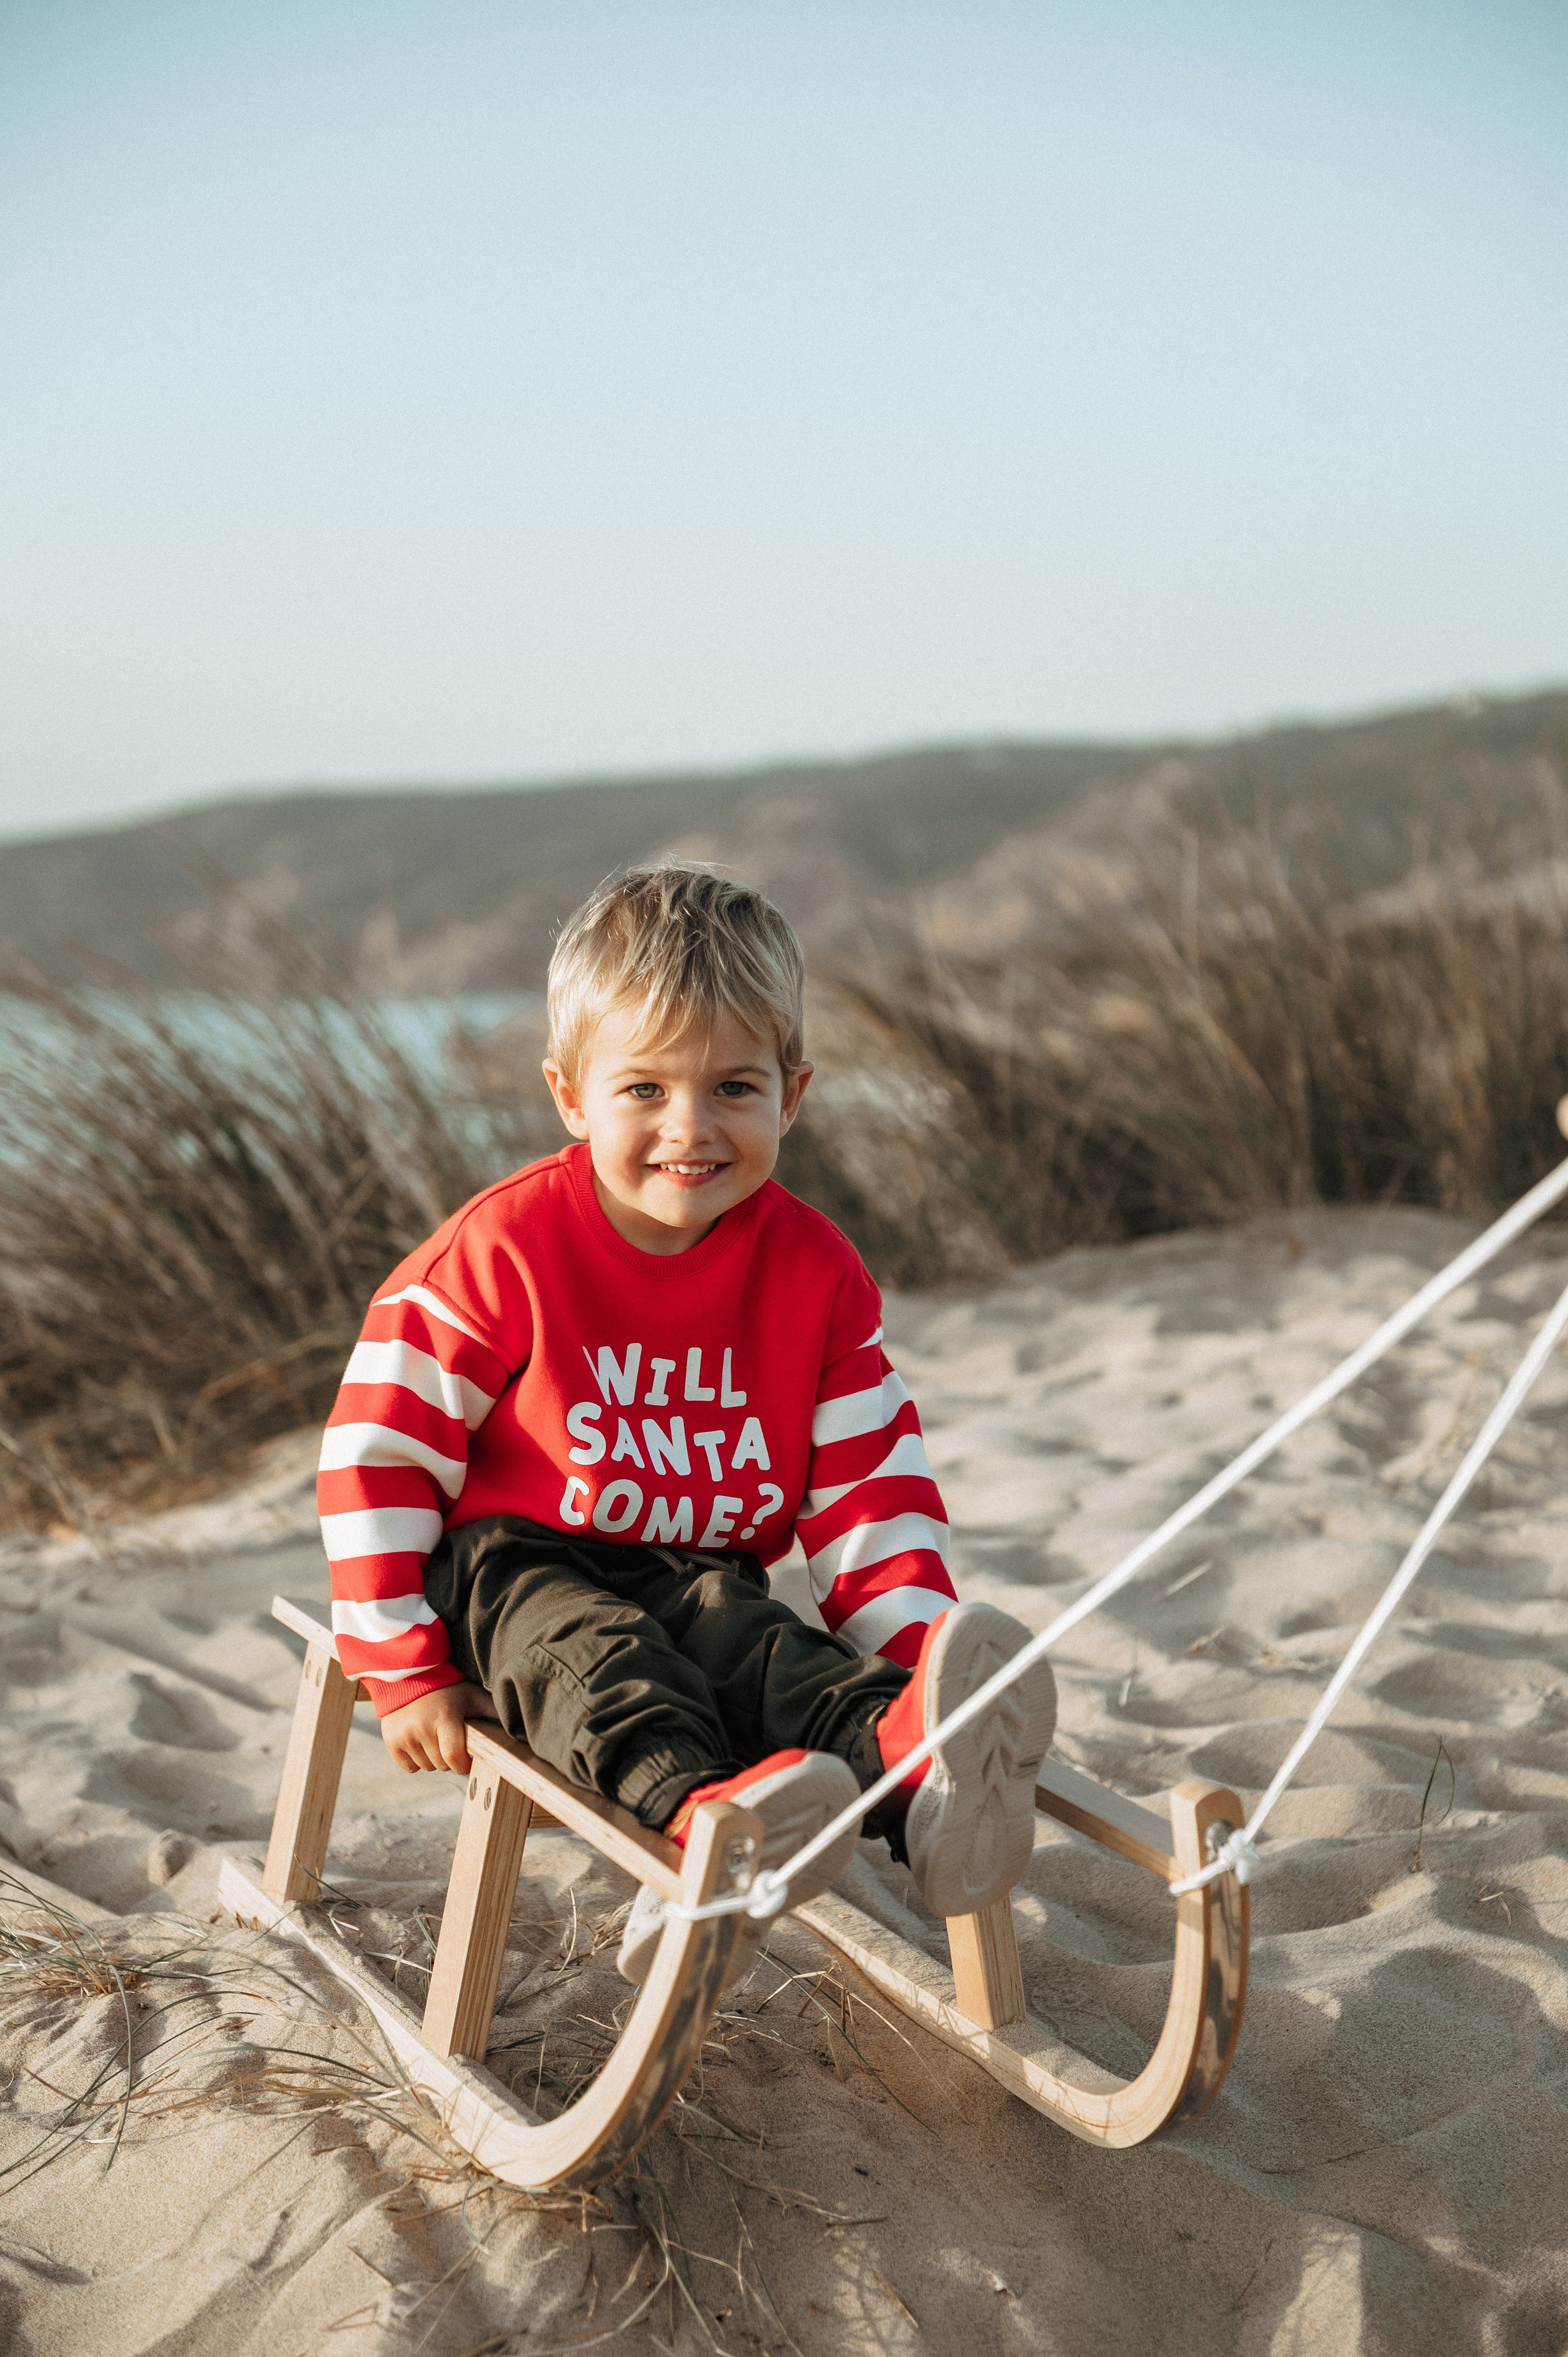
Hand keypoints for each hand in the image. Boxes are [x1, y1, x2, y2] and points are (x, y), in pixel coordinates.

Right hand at [380, 1680, 498, 1773]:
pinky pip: (409, 1767)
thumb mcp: (473, 1696)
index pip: (454, 1758)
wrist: (411, 1676)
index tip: (468, 1757)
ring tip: (435, 1736)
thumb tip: (519, 1729)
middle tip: (451, 1738)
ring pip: (427, 1767)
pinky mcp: (391, 1741)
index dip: (464, 1763)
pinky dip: (416, 1759)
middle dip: (450, 1757)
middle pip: (442, 1765)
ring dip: (434, 1758)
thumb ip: (493, 1713)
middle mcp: (421, 1728)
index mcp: (445, 1718)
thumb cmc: (450, 1689)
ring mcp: (404, 1736)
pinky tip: (420, 1741)